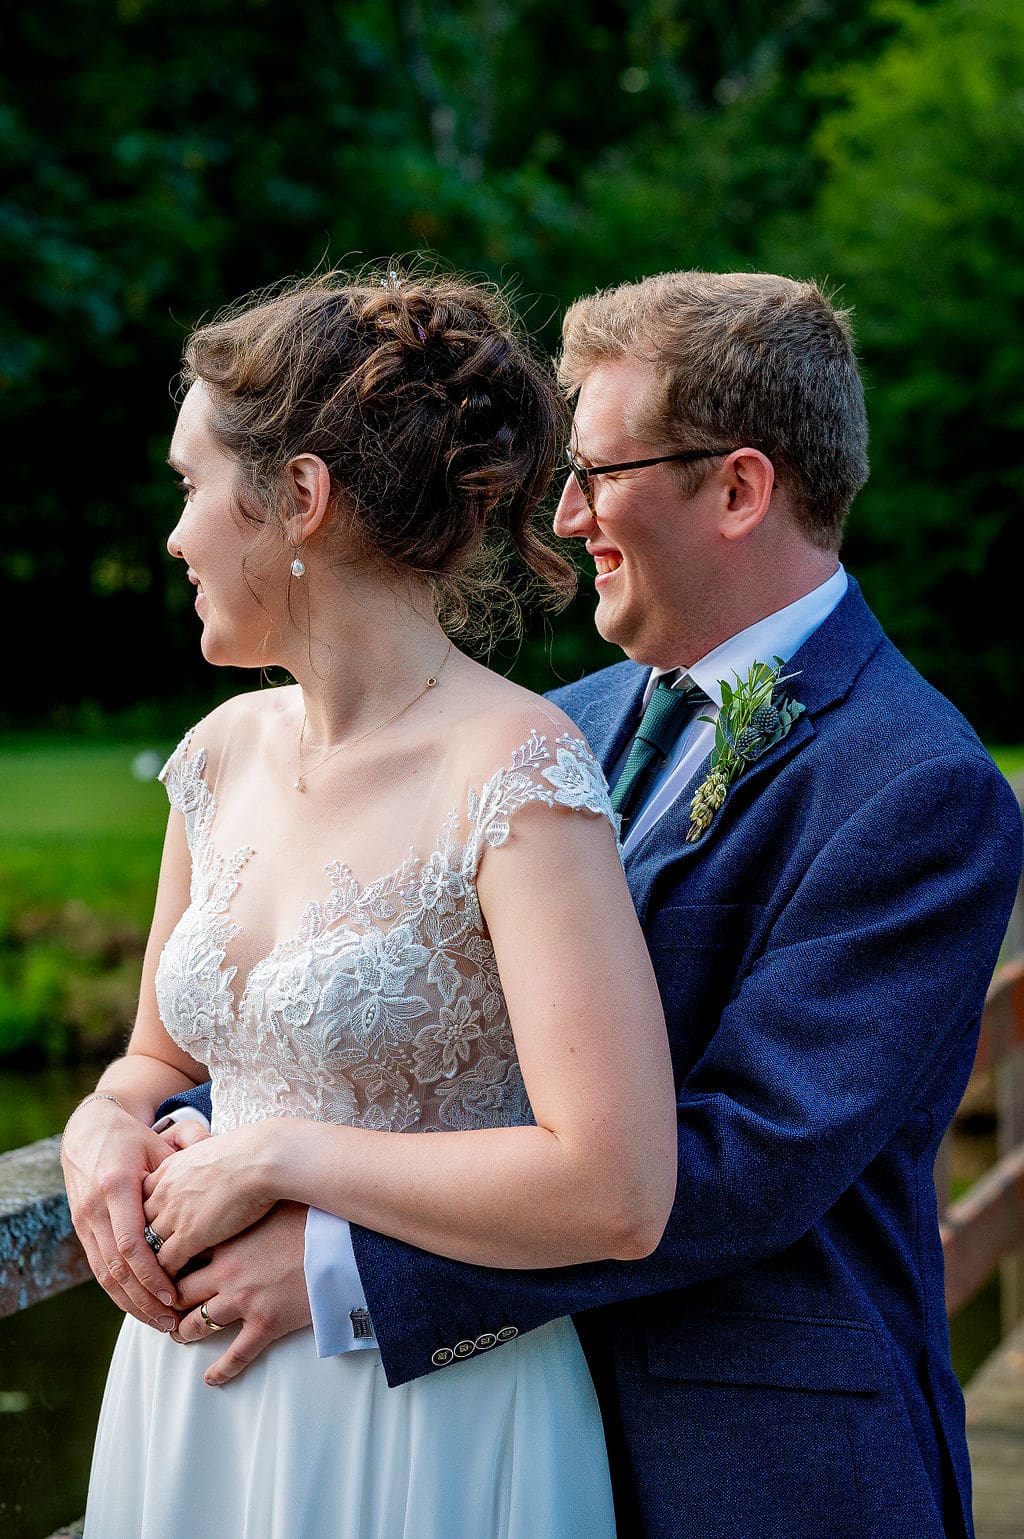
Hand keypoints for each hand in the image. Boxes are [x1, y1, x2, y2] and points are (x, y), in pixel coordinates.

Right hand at [61, 1098, 181, 1329]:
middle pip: (116, 1269)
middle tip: (172, 1323)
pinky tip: (142, 1306)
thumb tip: (222, 1162)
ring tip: (161, 1324)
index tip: (175, 1295)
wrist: (88, 1130)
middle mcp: (95, 1208)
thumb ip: (189, 1155)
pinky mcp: (81, 1229)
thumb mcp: (160, 1141)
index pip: (131, 1243)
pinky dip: (120, 1292)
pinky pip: (100, 1269)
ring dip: (131, 1304)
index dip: (153, 1274)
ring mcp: (84, 1221)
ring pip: (105, 1275)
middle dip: (143, 1301)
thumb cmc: (133, 1137)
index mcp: (116, 1186)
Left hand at [141, 1124, 274, 1274]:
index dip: (144, 1221)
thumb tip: (207, 1174)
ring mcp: (173, 1214)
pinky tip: (172, 1288)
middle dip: (138, 1249)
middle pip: (136, 1227)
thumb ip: (199, 1166)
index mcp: (168, 1170)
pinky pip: (164, 1263)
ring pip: (146, 1250)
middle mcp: (163, 1192)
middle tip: (142, 1270)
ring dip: (148, 1270)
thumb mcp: (211, 1150)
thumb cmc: (250, 1152)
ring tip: (154, 1287)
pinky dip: (164, 1279)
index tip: (149, 1237)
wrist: (262, 1157)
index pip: (140, 1201)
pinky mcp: (188, 1235)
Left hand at [170, 1202, 312, 1386]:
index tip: (162, 1267)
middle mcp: (227, 1273)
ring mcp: (244, 1301)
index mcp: (227, 1240)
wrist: (342, 1243)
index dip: (169, 1263)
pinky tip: (211, 1379)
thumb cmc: (312, 1217)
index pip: (183, 1254)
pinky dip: (221, 1371)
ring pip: (197, 1325)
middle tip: (165, 1306)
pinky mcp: (265, 1325)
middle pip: (181, 1292)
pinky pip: (236, 1355)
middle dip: (169, 1301)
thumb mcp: (272, 1204)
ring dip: (184, 1332)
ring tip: (180, 1335)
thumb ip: (247, 1205)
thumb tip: (238, 1194)